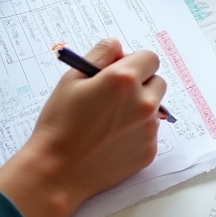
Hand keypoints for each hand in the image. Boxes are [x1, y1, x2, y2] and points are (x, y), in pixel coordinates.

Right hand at [0, 39, 166, 216]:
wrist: (58, 171)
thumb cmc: (59, 124)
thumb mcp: (71, 80)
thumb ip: (100, 55)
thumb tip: (117, 45)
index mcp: (124, 80)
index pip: (150, 58)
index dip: (134, 62)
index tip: (120, 71)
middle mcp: (144, 102)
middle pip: (158, 82)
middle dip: (141, 84)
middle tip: (114, 96)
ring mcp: (149, 128)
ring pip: (154, 108)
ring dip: (139, 109)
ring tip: (108, 121)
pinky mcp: (150, 150)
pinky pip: (149, 132)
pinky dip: (136, 132)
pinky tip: (111, 139)